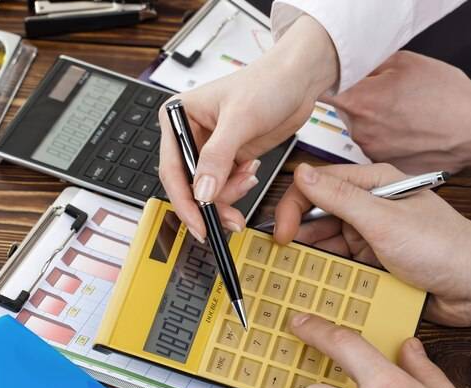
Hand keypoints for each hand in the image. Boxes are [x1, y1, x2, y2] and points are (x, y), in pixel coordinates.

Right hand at [159, 15, 338, 241]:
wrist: (298, 80)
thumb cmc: (267, 83)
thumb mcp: (240, 119)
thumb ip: (217, 157)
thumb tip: (202, 192)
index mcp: (178, 117)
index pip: (172, 169)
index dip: (184, 201)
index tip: (198, 224)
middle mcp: (189, 134)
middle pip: (188, 185)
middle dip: (210, 203)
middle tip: (230, 219)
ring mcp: (209, 148)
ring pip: (208, 190)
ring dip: (229, 194)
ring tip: (248, 179)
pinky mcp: (228, 157)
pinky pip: (225, 186)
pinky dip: (238, 187)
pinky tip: (251, 170)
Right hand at [274, 163, 470, 326]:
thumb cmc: (444, 247)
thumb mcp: (384, 219)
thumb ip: (340, 197)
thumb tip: (302, 173)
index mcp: (373, 184)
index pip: (318, 185)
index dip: (294, 207)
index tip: (282, 234)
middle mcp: (370, 207)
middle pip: (319, 216)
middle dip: (298, 234)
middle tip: (282, 257)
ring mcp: (373, 236)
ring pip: (328, 242)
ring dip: (313, 256)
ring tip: (296, 273)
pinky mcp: (377, 262)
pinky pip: (344, 265)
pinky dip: (331, 273)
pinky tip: (320, 284)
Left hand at [325, 51, 470, 174]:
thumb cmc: (448, 97)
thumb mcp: (405, 62)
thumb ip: (369, 65)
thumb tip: (352, 68)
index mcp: (360, 102)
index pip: (326, 92)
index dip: (335, 85)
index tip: (343, 82)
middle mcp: (360, 131)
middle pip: (345, 112)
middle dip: (360, 102)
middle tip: (388, 97)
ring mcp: (372, 152)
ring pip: (361, 131)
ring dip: (375, 122)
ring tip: (404, 115)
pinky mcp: (385, 166)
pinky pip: (376, 148)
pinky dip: (387, 140)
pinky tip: (409, 131)